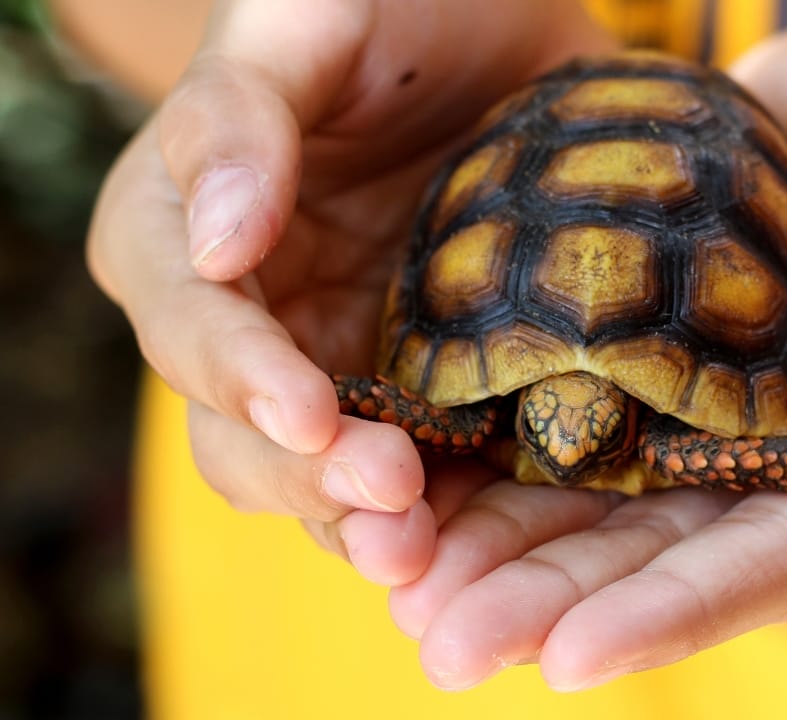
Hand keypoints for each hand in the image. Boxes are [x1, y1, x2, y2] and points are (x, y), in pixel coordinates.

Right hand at [87, 0, 612, 583]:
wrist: (502, 21)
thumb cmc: (392, 0)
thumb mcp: (307, 22)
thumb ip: (240, 119)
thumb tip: (217, 246)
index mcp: (185, 233)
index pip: (192, 326)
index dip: (242, 378)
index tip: (310, 414)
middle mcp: (253, 316)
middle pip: (247, 432)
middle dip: (311, 477)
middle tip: (393, 500)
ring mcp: (341, 356)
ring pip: (326, 473)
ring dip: (369, 522)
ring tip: (430, 552)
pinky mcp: (428, 378)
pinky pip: (425, 463)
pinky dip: (446, 506)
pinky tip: (490, 534)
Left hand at [386, 1, 786, 689]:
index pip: (784, 556)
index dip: (679, 612)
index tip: (568, 661)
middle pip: (673, 554)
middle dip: (559, 605)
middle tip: (444, 647)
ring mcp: (726, 412)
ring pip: (608, 502)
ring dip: (508, 552)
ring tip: (405, 591)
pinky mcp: (666, 360)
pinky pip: (579, 418)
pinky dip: (501, 455)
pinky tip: (418, 481)